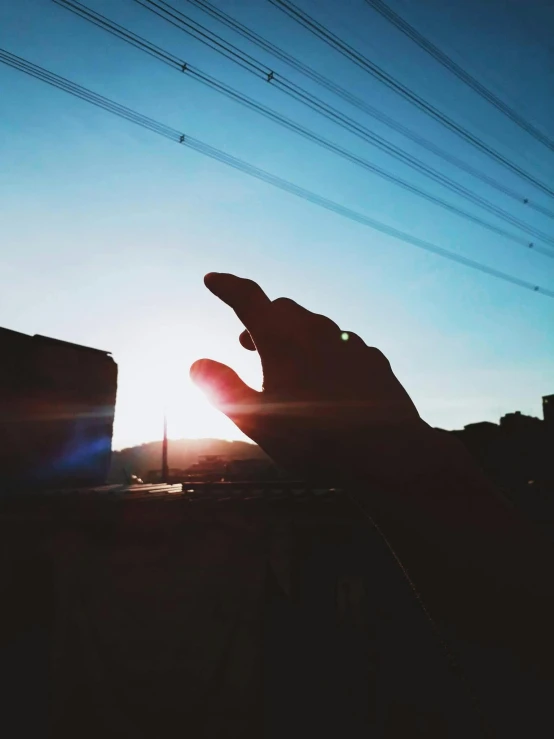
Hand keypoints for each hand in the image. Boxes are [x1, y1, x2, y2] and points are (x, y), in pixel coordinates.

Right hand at [191, 273, 438, 483]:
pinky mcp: (372, 359)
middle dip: (260, 318)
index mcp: (282, 339)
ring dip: (293, 334)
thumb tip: (196, 364)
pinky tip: (327, 375)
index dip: (227, 286)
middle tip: (245, 342)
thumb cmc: (314, 440)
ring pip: (315, 325)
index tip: (213, 279)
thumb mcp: (256, 421)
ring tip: (286, 361)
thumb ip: (223, 388)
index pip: (248, 298)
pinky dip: (325, 350)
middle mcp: (317, 331)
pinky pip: (343, 344)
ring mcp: (349, 343)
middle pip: (282, 309)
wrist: (386, 453)